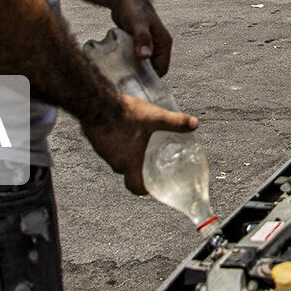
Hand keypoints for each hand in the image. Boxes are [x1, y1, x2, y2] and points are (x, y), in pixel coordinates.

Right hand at [81, 94, 197, 194]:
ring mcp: (103, 152)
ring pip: (118, 158)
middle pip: (128, 171)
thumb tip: (194, 124)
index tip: (152, 185)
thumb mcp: (155, 117)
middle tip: (150, 157)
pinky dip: (117, 142)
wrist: (96, 102)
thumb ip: (176, 122)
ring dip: (127, 152)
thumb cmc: (124, 114)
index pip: (135, 187)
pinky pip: (108, 147)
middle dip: (139, 166)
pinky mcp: (96, 141)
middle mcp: (115, 161)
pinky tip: (124, 128)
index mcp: (129, 162)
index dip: (144, 189)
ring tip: (139, 140)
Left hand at [112, 0, 173, 75]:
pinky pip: (137, 59)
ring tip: (122, 71)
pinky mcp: (139, 45)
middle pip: (153, 68)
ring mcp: (149, 46)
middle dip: (142, 74)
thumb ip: (142, 39)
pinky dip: (130, 62)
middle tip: (127, 77)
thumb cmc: (134, 9)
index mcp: (164, 43)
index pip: (162, 69)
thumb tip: (145, 56)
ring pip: (144, 64)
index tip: (136, 80)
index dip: (151, 77)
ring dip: (135, 68)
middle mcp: (159, 46)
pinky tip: (120, 64)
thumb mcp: (138, 25)